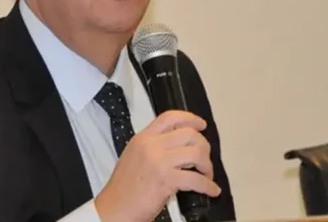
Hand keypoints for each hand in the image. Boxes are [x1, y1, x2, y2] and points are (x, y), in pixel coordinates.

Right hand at [94, 110, 220, 221]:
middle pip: (189, 134)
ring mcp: (158, 161)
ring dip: (207, 166)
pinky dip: (208, 186)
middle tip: (204, 161)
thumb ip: (153, 147)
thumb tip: (179, 147)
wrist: (115, 209)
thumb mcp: (134, 156)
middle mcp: (151, 145)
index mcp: (143, 138)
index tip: (201, 124)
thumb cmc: (124, 188)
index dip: (190, 118)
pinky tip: (212, 191)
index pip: (169, 118)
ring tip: (206, 176)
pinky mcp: (166, 180)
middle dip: (204, 147)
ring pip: (196, 153)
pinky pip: (197, 179)